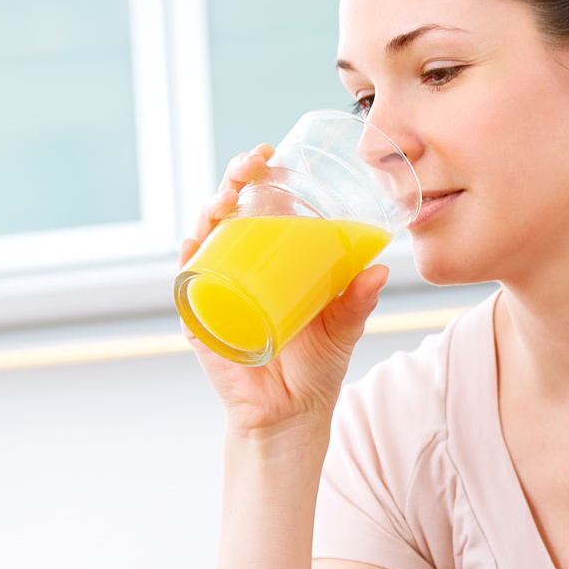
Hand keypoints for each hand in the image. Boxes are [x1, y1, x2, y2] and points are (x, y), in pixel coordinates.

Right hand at [180, 146, 388, 440]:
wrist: (291, 415)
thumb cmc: (315, 366)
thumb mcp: (343, 326)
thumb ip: (359, 300)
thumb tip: (381, 269)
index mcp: (271, 258)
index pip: (258, 203)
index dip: (258, 174)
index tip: (270, 153)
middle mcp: (239, 266)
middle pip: (226, 211)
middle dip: (231, 180)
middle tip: (250, 166)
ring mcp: (217, 290)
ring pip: (203, 238)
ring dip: (208, 212)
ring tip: (226, 200)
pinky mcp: (201, 320)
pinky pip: (187, 286)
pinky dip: (187, 263)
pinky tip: (193, 243)